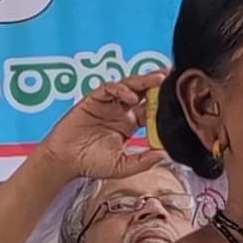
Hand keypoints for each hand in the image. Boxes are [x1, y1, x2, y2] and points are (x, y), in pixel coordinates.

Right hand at [31, 66, 168, 183]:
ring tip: (158, 78)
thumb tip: (164, 155)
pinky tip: (130, 96)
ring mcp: (107, 104)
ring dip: (143, 81)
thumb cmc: (91, 163)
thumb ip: (142, 161)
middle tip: (171, 75)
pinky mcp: (93, 99)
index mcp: (129, 125)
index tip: (177, 99)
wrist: (65, 161)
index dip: (162, 103)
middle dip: (156, 83)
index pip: (149, 109)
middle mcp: (120, 111)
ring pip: (128, 86)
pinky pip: (109, 88)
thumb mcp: (122, 166)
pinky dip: (121, 89)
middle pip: (142, 92)